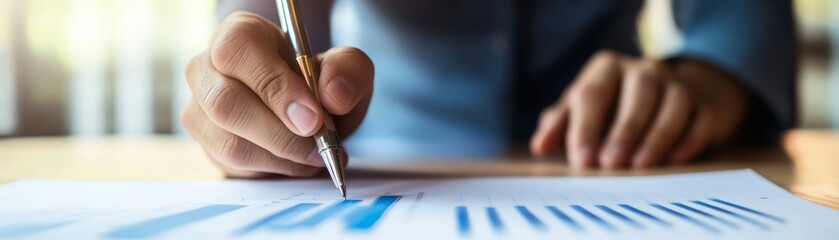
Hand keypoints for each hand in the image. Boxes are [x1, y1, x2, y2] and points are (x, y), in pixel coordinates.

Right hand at [181, 11, 373, 176]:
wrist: (304, 108)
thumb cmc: (316, 81)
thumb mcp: (344, 67)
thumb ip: (347, 69)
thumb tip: (335, 95)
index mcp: (238, 35)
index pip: (238, 52)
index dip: (275, 87)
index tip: (314, 117)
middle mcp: (207, 70)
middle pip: (225, 104)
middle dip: (281, 134)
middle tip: (320, 145)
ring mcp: (200, 111)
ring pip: (229, 144)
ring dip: (282, 158)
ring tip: (317, 155)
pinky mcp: (208, 147)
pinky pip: (236, 168)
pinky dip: (276, 171)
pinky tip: (299, 162)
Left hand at [530, 50, 747, 168]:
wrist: (667, 96)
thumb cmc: (612, 107)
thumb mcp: (581, 111)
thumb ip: (559, 126)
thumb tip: (539, 146)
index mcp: (607, 69)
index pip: (592, 94)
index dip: (585, 128)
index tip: (581, 161)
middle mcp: (644, 71)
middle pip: (637, 94)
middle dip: (623, 131)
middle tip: (611, 165)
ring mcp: (678, 85)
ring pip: (673, 104)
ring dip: (657, 137)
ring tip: (641, 167)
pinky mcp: (705, 105)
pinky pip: (700, 120)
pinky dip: (688, 141)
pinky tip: (674, 161)